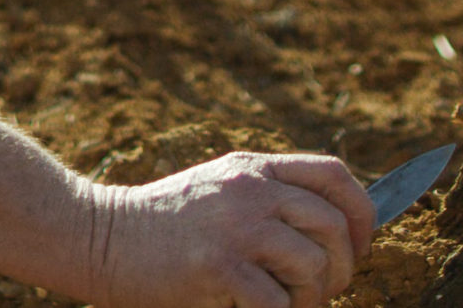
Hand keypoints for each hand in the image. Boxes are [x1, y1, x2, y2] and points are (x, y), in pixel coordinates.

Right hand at [84, 152, 375, 307]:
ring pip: (313, 267)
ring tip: (283, 306)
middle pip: (334, 227)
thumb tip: (332, 231)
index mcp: (254, 169)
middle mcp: (251, 190)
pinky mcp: (216, 266)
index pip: (336, 175)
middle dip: (341, 269)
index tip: (359, 246)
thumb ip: (266, 197)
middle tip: (318, 292)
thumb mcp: (218, 190)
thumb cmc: (162, 226)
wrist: (100, 236)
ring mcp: (235, 227)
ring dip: (310, 300)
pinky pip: (276, 303)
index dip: (363, 214)